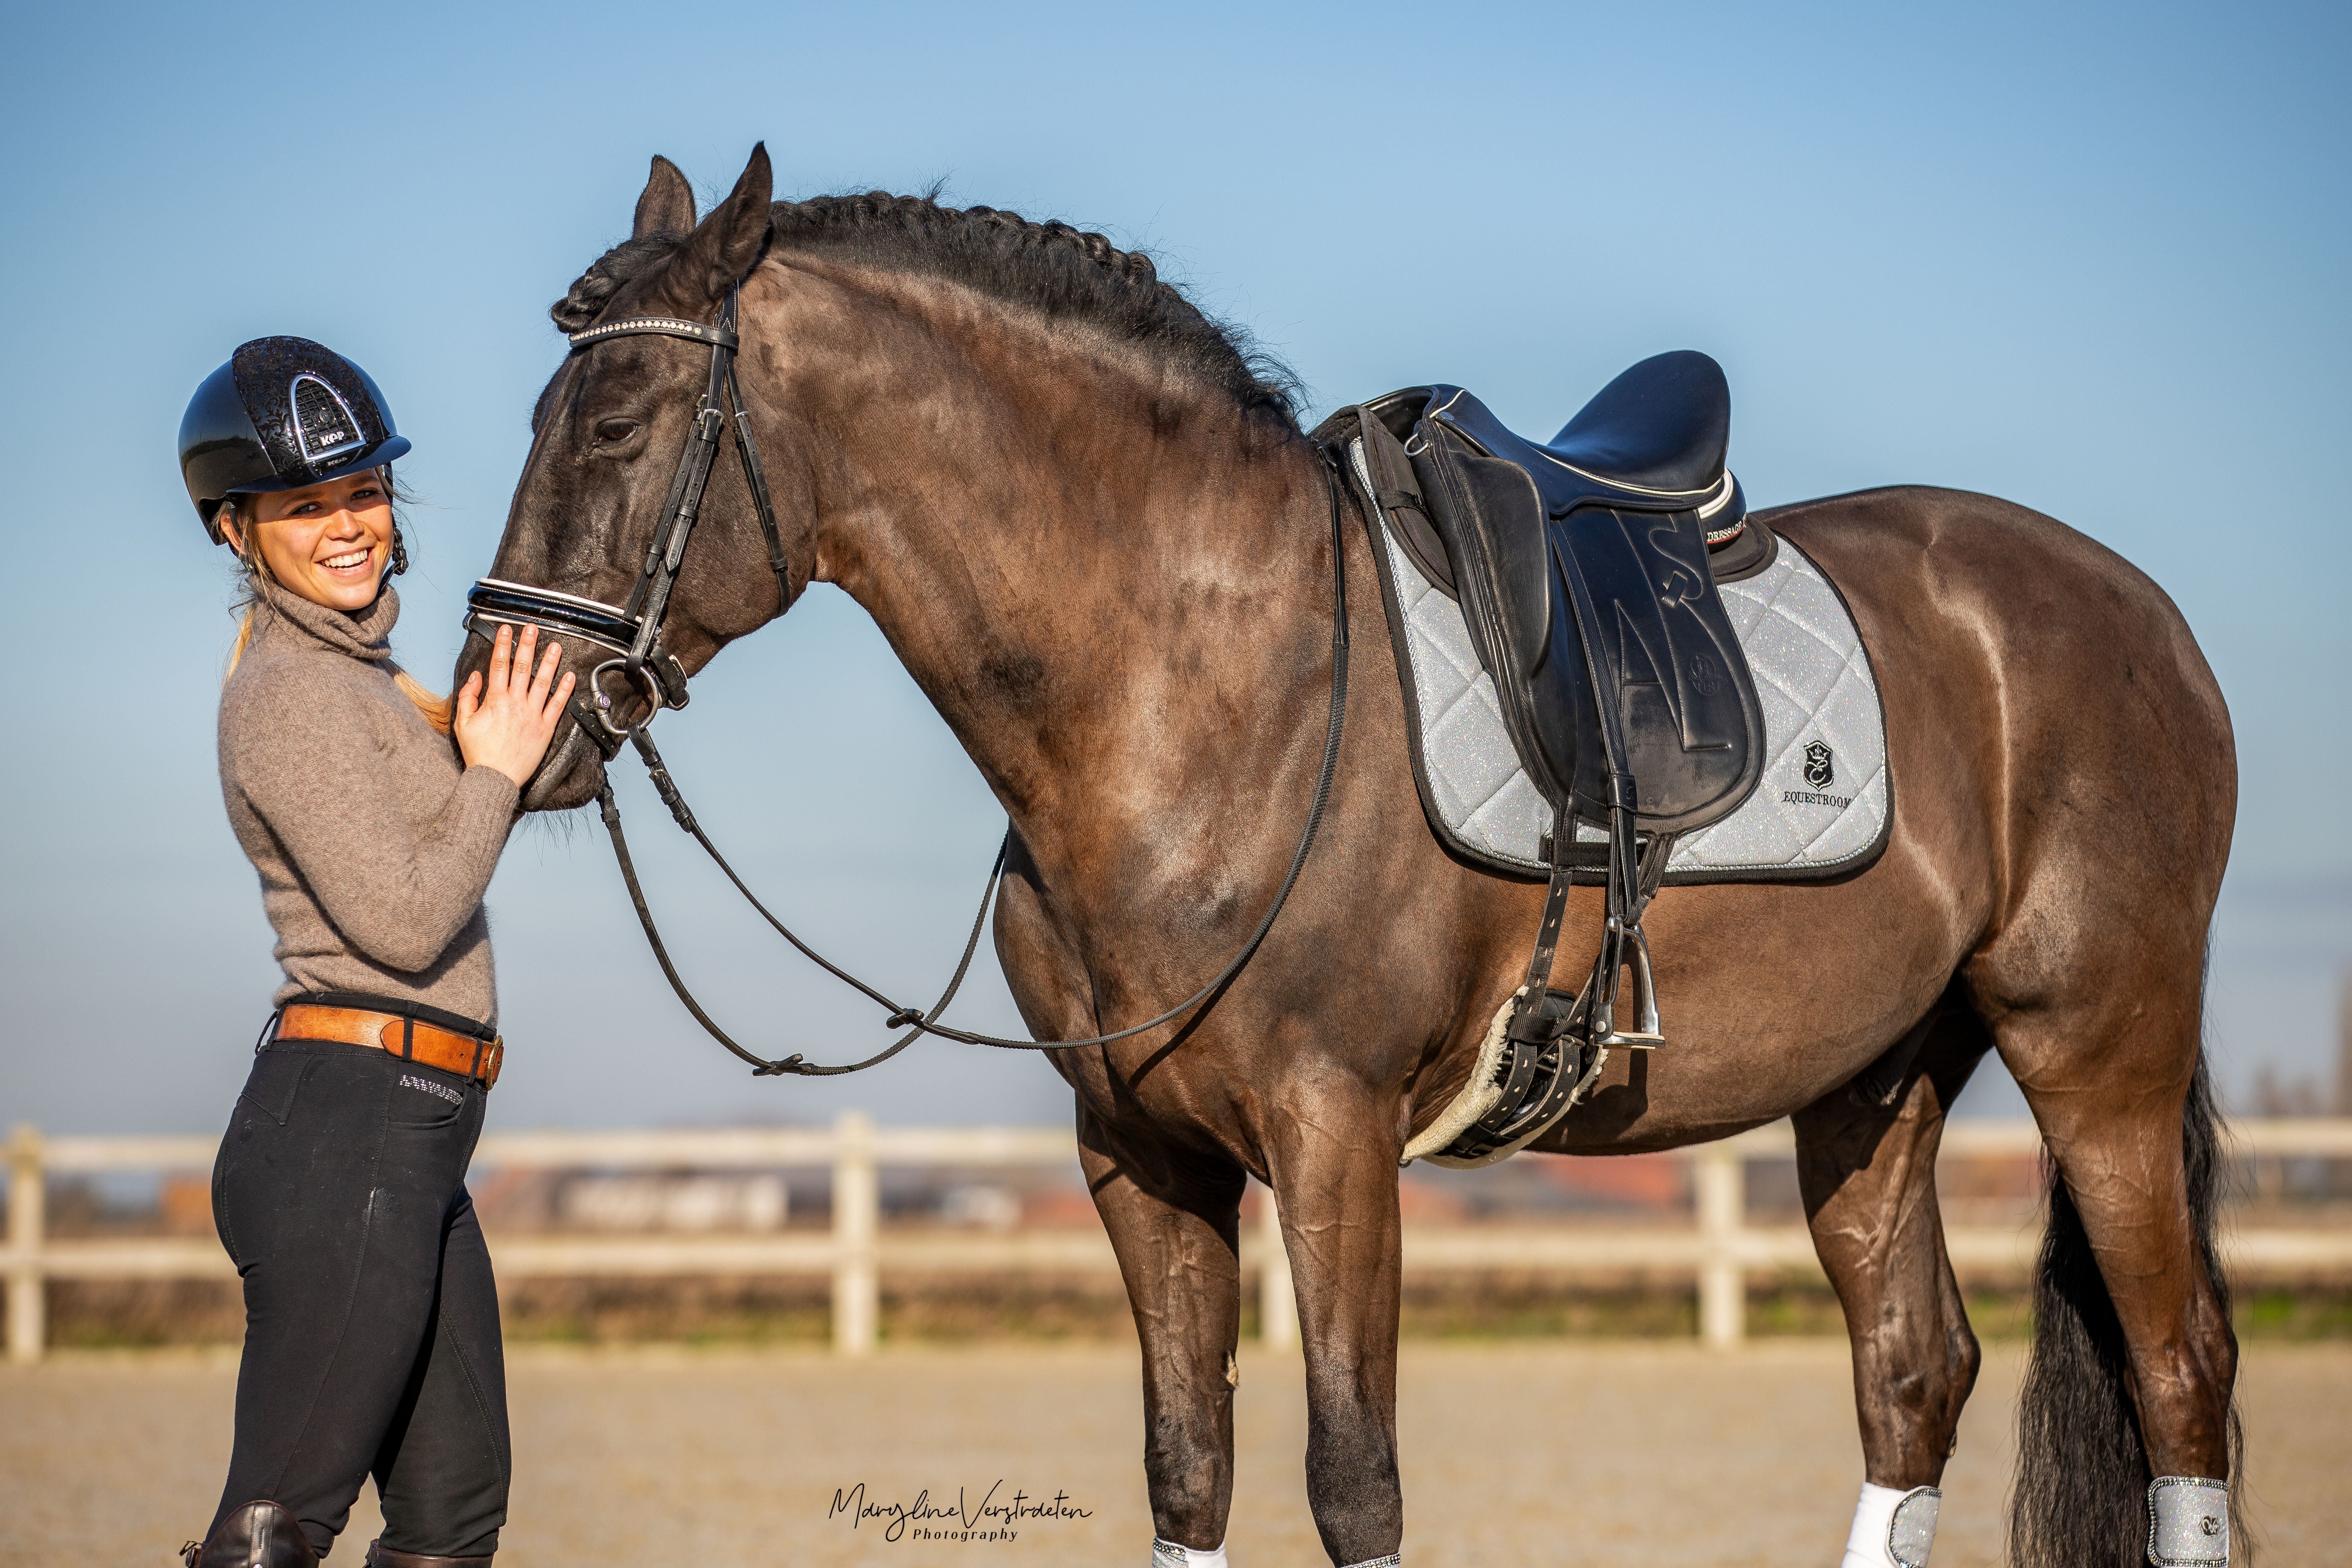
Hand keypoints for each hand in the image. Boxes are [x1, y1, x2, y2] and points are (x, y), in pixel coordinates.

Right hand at [453, 624, 576, 787]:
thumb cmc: (479, 753)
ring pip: (543, 682)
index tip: (506, 630)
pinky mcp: (545, 728)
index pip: (499, 666)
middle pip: (522, 668)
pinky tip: (570, 676)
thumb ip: (468, 697)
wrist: (494, 778)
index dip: (503, 645)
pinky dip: (565, 690)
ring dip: (549, 662)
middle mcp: (515, 704)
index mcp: (495, 701)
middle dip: (527, 645)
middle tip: (533, 628)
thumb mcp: (462, 724)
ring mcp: (532, 715)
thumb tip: (476, 677)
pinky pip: (557, 705)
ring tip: (555, 645)